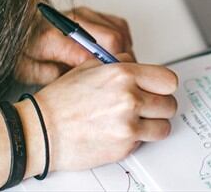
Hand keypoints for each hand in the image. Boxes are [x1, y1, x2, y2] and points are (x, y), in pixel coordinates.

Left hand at [15, 6, 133, 84]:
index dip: (102, 72)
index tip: (107, 86)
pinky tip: (116, 55)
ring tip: (117, 70)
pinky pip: (119, 25)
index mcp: (50, 36)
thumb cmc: (23, 50)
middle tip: (118, 81)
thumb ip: (50, 76)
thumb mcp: (27, 70)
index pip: (86, 54)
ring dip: (124, 52)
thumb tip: (76, 80)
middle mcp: (70, 20)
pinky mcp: (92, 12)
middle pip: (111, 39)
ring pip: (119, 31)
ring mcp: (83, 14)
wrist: (19, 25)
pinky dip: (124, 41)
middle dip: (119, 63)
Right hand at [35, 53, 177, 170]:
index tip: (158, 90)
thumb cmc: (60, 101)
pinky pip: (145, 142)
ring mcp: (128, 124)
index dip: (164, 86)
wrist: (41, 131)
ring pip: (164, 126)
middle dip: (160, 106)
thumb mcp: (88, 68)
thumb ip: (119, 64)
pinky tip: (119, 133)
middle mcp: (129, 98)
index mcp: (122, 74)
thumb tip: (138, 65)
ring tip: (136, 122)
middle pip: (169, 104)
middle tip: (147, 108)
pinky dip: (137, 140)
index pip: (168, 80)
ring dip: (153, 125)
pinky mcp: (124, 146)